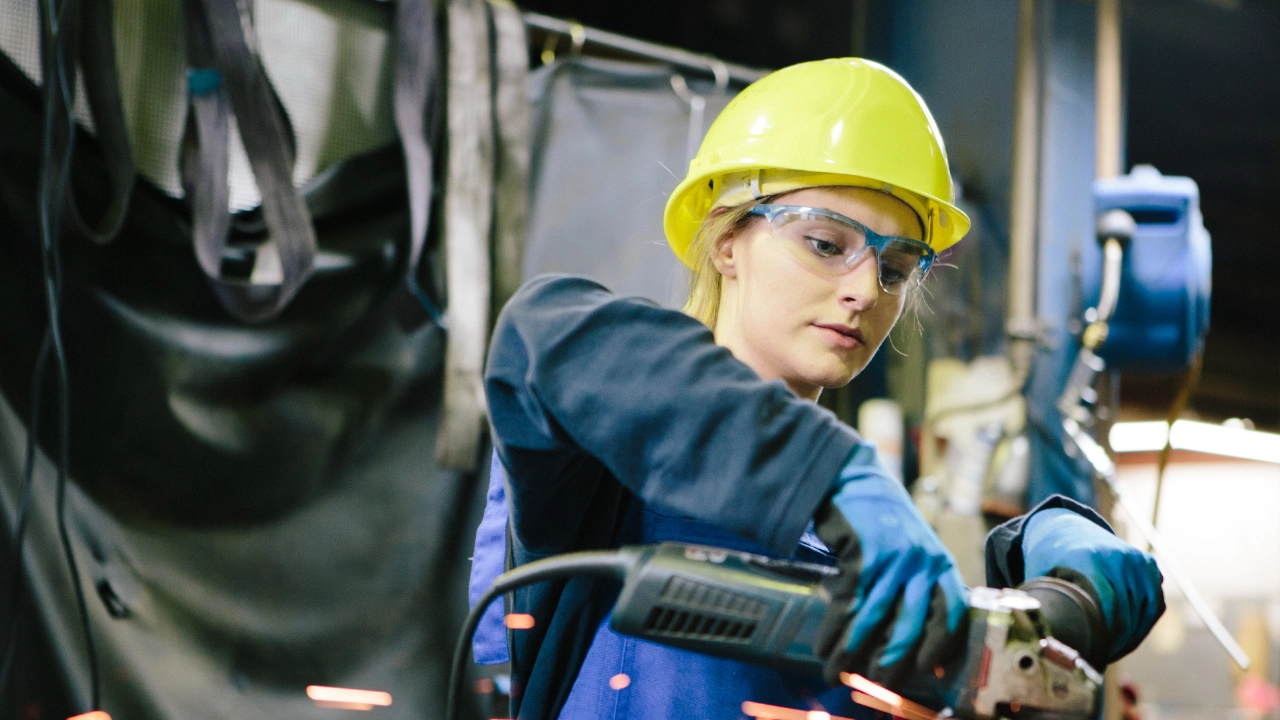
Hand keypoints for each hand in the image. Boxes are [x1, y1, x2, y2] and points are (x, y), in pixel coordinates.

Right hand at [814, 443, 967, 684]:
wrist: (851, 477)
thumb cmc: (881, 516)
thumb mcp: (913, 545)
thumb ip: (917, 582)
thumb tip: (909, 634)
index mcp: (939, 561)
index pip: (951, 612)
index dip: (940, 645)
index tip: (928, 669)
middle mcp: (921, 561)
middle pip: (911, 626)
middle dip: (891, 661)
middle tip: (877, 682)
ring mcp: (893, 558)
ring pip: (874, 620)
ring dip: (853, 652)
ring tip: (838, 672)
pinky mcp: (863, 554)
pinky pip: (848, 603)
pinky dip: (833, 628)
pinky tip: (825, 644)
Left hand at [1022, 507, 1164, 660]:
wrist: (1067, 528)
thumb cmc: (1050, 559)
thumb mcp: (1040, 576)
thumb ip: (1045, 604)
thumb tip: (1046, 640)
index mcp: (1089, 559)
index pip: (1108, 605)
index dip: (1103, 634)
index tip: (1093, 651)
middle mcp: (1118, 556)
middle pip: (1127, 612)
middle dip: (1116, 640)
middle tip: (1101, 656)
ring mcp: (1136, 560)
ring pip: (1145, 612)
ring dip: (1132, 636)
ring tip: (1112, 650)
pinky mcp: (1148, 565)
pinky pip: (1154, 605)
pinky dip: (1143, 624)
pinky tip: (1127, 639)